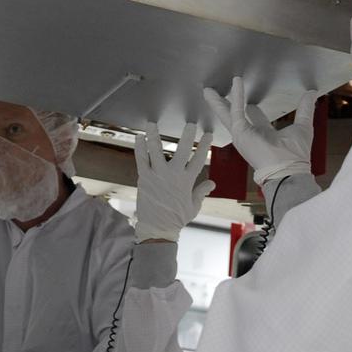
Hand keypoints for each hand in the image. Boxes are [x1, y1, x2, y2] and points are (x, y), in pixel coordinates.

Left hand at [133, 123, 214, 242]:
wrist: (157, 227)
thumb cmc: (176, 218)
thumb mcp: (193, 206)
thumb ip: (201, 192)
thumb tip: (212, 183)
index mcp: (187, 180)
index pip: (198, 159)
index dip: (204, 146)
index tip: (207, 134)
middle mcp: (173, 174)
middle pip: (182, 150)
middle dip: (187, 136)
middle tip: (190, 124)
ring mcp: (158, 174)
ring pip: (157, 150)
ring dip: (155, 135)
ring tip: (152, 124)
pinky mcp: (145, 177)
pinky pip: (141, 159)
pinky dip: (140, 148)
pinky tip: (139, 137)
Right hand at [202, 77, 317, 185]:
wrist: (288, 169)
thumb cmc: (296, 155)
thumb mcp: (302, 126)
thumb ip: (305, 109)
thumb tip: (312, 93)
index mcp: (265, 136)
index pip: (256, 120)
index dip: (253, 109)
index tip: (251, 102)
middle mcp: (252, 136)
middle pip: (236, 116)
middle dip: (227, 105)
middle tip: (219, 93)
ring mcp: (243, 135)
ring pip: (227, 114)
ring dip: (218, 102)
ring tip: (208, 90)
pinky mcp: (240, 132)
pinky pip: (235, 111)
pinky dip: (236, 96)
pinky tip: (236, 82)